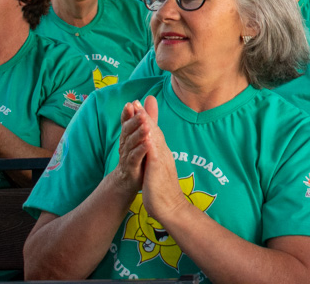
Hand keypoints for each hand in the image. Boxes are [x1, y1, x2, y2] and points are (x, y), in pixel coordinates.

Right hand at [112, 100, 149, 194]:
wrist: (128, 180)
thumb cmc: (136, 153)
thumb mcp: (142, 133)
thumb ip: (147, 116)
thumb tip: (150, 97)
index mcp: (127, 135)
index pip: (126, 122)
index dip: (127, 114)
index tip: (131, 103)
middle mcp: (125, 144)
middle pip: (128, 131)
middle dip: (134, 121)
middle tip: (140, 113)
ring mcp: (127, 155)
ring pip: (131, 143)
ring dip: (138, 134)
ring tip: (146, 126)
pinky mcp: (132, 167)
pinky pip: (135, 158)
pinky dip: (141, 150)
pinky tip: (147, 144)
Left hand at [139, 97, 189, 223]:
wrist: (172, 207)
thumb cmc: (162, 189)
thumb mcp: (157, 168)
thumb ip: (154, 155)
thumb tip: (151, 145)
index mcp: (161, 153)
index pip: (153, 132)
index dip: (146, 118)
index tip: (139, 104)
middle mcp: (163, 153)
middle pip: (154, 131)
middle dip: (145, 115)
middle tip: (138, 100)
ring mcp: (161, 161)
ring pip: (155, 139)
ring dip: (148, 124)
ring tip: (140, 111)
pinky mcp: (158, 170)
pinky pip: (154, 155)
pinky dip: (151, 144)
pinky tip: (147, 136)